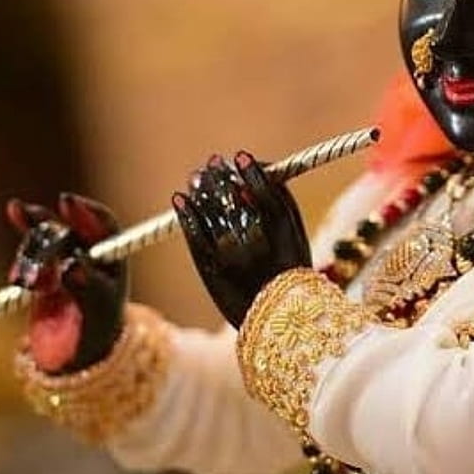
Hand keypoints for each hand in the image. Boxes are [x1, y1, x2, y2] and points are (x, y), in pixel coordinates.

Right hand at [6, 194, 127, 373]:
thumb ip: (86, 285)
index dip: (85, 210)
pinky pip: (28, 259)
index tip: (66, 202)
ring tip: (32, 277)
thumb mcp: (97, 306)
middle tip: (26, 213)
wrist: (75, 354)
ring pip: (43, 241)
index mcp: (110, 255)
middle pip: (66, 227)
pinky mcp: (39, 276)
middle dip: (46, 222)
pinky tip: (17, 239)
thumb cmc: (97, 327)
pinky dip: (22, 256)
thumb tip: (72, 265)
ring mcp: (60, 263)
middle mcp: (86, 253)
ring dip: (32, 244)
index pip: (102, 223)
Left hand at [173, 152, 310, 327]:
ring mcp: (233, 258)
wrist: (274, 318)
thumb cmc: (285, 267)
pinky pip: (195, 237)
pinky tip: (180, 199)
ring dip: (202, 191)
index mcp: (288, 233)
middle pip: (236, 201)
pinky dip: (186, 215)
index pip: (268, 194)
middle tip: (214, 162)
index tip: (240, 155)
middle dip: (222, 178)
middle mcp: (261, 245)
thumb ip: (277, 199)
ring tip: (196, 177)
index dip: (252, 173)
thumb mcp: (293, 233)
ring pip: (214, 215)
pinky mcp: (211, 271)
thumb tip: (256, 165)